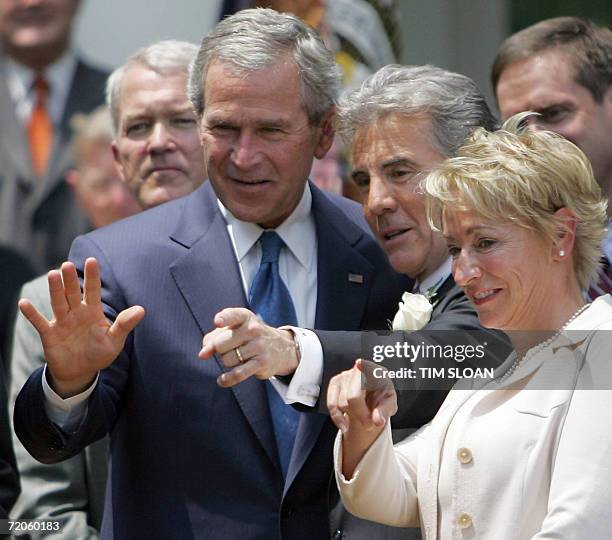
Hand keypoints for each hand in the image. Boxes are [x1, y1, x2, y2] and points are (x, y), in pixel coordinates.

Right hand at [18, 257, 144, 397]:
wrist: (80, 372)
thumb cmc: (99, 353)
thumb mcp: (115, 340)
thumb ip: (124, 324)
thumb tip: (142, 310)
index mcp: (93, 311)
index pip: (92, 290)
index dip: (92, 276)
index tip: (92, 260)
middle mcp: (76, 313)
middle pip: (72, 293)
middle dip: (70, 280)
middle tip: (67, 265)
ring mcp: (62, 322)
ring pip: (57, 302)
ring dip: (55, 290)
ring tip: (53, 274)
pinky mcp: (50, 334)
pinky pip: (39, 322)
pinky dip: (32, 314)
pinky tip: (24, 303)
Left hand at [199, 307, 298, 386]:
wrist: (282, 348)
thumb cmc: (249, 337)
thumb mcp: (234, 329)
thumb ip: (214, 337)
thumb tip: (203, 354)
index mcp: (245, 317)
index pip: (233, 315)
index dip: (224, 319)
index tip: (217, 323)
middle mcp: (253, 329)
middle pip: (220, 344)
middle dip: (218, 350)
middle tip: (228, 349)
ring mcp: (259, 346)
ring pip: (227, 360)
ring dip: (226, 362)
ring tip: (237, 357)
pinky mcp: (261, 363)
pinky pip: (238, 374)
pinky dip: (227, 379)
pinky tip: (221, 380)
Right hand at [327, 359, 397, 433]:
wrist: (370, 401)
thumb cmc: (381, 399)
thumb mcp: (389, 406)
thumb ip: (384, 412)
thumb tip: (377, 421)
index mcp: (376, 372)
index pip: (369, 368)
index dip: (363, 366)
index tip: (359, 364)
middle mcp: (359, 370)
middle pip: (353, 396)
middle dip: (360, 414)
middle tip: (369, 425)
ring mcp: (345, 375)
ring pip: (342, 403)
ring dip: (352, 416)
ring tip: (363, 418)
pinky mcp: (335, 383)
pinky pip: (332, 404)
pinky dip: (337, 418)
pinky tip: (345, 424)